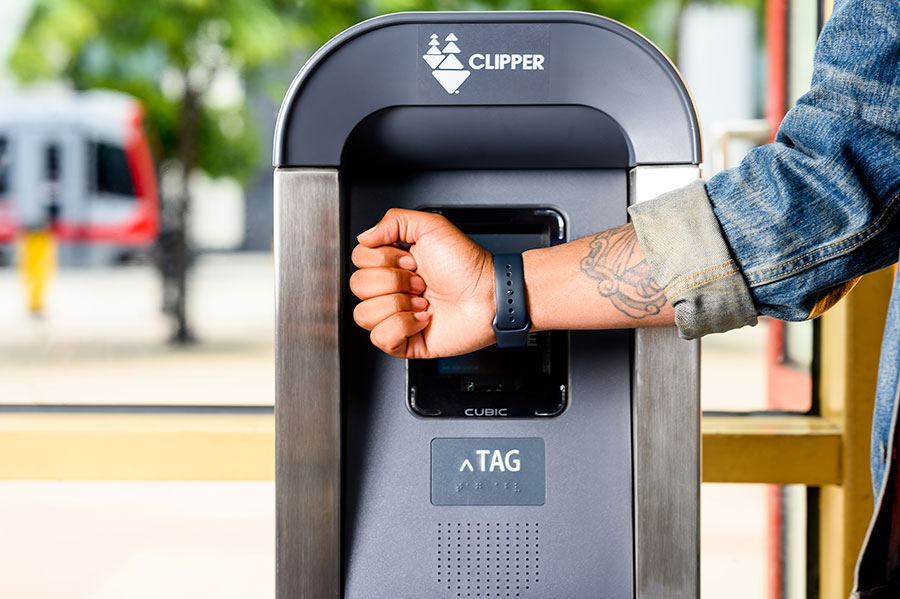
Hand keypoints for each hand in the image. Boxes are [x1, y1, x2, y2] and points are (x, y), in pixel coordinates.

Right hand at [350, 208, 495, 357]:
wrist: (489, 296)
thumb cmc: (469, 266)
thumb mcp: (432, 227)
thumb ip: (394, 220)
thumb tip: (365, 235)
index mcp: (394, 264)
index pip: (359, 259)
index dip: (385, 259)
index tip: (412, 260)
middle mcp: (393, 290)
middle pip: (358, 286)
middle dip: (394, 281)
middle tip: (421, 281)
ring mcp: (397, 317)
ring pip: (364, 314)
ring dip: (398, 305)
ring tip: (423, 301)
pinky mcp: (405, 342)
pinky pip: (380, 338)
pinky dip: (403, 326)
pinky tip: (423, 319)